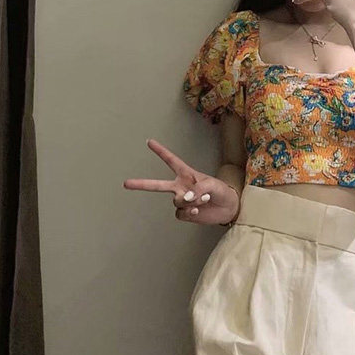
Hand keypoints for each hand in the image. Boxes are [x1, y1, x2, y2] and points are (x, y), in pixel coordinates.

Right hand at [123, 138, 239, 224]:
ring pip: (176, 201)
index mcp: (186, 174)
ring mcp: (182, 200)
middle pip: (157, 185)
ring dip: (189, 201)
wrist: (228, 208)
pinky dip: (188, 211)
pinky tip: (197, 210)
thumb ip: (197, 189)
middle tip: (125, 183)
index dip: (160, 151)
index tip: (149, 142)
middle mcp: (181, 186)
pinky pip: (180, 213)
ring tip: (202, 200)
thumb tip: (185, 197)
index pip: (171, 161)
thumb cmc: (221, 190)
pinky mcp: (185, 213)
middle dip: (141, 184)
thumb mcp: (212, 185)